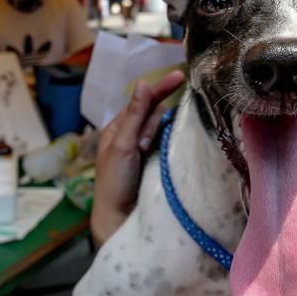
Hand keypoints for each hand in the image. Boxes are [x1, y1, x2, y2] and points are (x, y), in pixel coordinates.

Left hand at [91, 70, 184, 244]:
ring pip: (164, 127)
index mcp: (118, 128)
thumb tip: (144, 83)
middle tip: (150, 139)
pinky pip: (170, 143)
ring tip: (155, 147)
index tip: (182, 76)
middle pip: (155, 113)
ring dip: (162, 131)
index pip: (142, 101)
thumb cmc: (114, 182)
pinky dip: (172, 141)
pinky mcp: (159, 163)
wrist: (119, 219)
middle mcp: (133, 136)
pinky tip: (175, 147)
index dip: (161, 88)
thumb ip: (134, 116)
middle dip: (157, 118)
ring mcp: (147, 150)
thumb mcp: (122, 145)